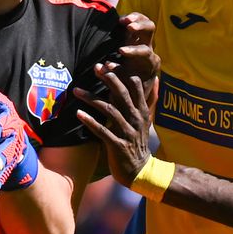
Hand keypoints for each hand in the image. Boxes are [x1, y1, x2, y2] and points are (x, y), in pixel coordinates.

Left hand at [74, 64, 152, 185]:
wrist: (140, 170)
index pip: (135, 86)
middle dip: (108, 79)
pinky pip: (102, 130)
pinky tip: (78, 113)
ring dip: (91, 98)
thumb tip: (156, 79)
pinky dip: (90, 121)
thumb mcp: (147, 120)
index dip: (122, 73)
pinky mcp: (117, 145)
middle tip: (95, 67)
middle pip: (121, 94)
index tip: (109, 63)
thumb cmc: (138, 142)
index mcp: (142, 111)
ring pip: (109, 110)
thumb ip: (150, 99)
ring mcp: (126, 132)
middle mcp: (135, 119)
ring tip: (75, 90)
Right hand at [107, 12, 159, 83]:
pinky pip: (140, 19)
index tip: (120, 51)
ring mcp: (144, 39)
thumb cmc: (127, 84)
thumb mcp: (121, 82)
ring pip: (147, 23)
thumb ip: (113, 74)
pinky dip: (133, 17)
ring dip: (136, 19)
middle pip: (150, 32)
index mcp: (148, 62)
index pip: (145, 53)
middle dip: (140, 28)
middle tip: (129, 28)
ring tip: (123, 21)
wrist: (133, 82)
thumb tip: (103, 67)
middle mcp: (148, 48)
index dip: (133, 51)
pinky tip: (121, 20)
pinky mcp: (138, 33)